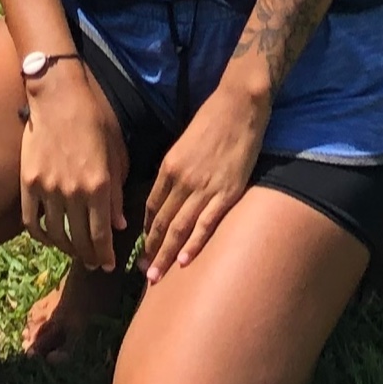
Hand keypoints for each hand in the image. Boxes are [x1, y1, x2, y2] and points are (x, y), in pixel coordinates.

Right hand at [20, 61, 129, 269]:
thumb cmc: (95, 119)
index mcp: (98, 185)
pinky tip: (50, 238)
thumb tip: (118, 224)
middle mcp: (72, 192)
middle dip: (89, 257)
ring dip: (67, 248)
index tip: (109, 265)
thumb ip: (117, 192)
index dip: (105, 255)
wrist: (58, 96)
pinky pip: (31, 221)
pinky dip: (41, 235)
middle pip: (79, 240)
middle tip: (94, 264)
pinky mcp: (28, 183)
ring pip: (55, 234)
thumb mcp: (116, 153)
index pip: (102, 235)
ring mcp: (47, 189)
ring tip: (74, 252)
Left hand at [141, 69, 271, 278]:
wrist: (239, 106)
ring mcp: (204, 188)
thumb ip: (175, 168)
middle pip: (162, 223)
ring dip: (166, 255)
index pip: (152, 206)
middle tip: (144, 273)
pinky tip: (184, 261)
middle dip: (152, 250)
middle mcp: (182, 180)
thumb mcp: (184, 143)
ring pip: (179, 229)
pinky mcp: (227, 192)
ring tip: (157, 276)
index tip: (144, 248)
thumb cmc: (212, 120)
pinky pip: (206, 224)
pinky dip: (194, 245)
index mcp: (168, 167)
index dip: (147, 230)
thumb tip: (170, 191)